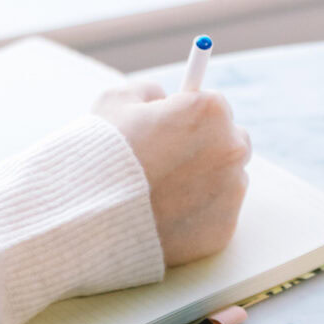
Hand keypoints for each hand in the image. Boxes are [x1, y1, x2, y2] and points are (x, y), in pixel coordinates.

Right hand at [92, 82, 249, 266]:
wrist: (92, 217)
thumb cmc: (102, 156)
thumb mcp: (116, 102)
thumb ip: (148, 93)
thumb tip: (160, 99)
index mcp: (210, 112)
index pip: (216, 107)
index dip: (190, 118)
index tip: (176, 129)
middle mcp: (231, 149)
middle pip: (231, 143)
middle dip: (207, 150)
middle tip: (171, 163)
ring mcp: (231, 192)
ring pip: (227, 183)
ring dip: (204, 185)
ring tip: (162, 195)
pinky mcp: (224, 230)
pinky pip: (216, 218)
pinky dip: (197, 218)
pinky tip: (167, 218)